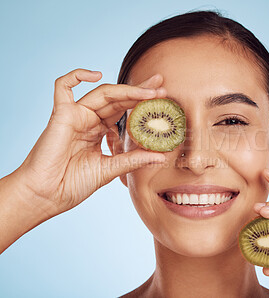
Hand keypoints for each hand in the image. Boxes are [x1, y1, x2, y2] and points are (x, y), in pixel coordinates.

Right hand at [16, 69, 166, 217]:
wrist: (47, 196)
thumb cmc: (72, 184)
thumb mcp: (110, 170)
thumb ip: (133, 160)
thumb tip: (161, 156)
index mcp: (100, 131)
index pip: (125, 110)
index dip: (143, 103)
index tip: (163, 98)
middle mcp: (89, 120)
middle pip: (118, 98)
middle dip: (141, 91)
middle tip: (162, 86)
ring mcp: (75, 115)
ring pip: (103, 93)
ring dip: (127, 89)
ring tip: (150, 90)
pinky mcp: (61, 115)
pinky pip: (63, 87)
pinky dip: (76, 76)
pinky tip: (96, 75)